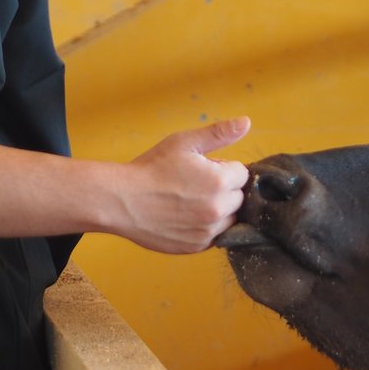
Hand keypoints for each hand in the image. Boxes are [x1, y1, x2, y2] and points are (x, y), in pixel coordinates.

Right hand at [120, 117, 251, 253]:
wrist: (122, 201)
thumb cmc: (152, 168)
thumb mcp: (184, 142)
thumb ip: (219, 133)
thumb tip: (246, 123)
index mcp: (220, 181)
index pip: (242, 174)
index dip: (224, 168)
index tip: (204, 169)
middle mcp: (219, 210)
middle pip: (238, 198)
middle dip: (224, 189)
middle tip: (194, 184)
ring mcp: (208, 231)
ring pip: (229, 218)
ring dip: (218, 210)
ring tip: (190, 201)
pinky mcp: (196, 247)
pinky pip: (214, 236)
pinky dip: (206, 227)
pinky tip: (185, 216)